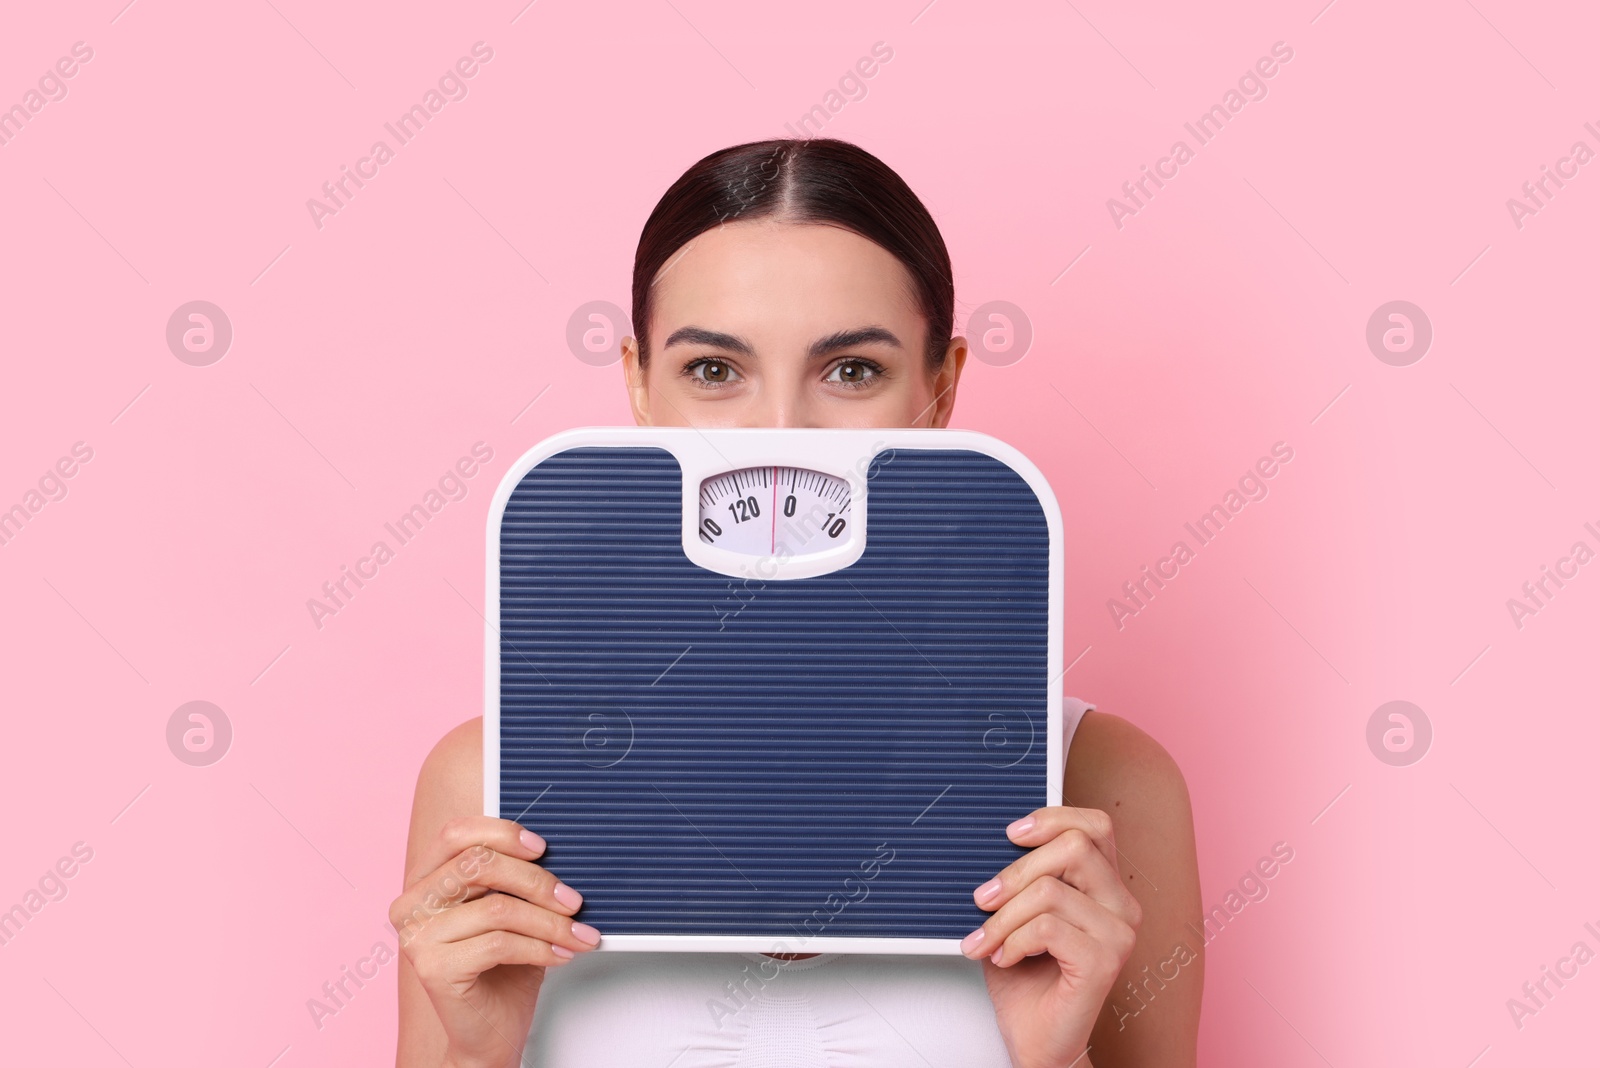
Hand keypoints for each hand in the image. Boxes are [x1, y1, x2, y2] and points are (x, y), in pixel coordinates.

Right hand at [389, 816, 601, 1067]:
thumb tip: (560, 848)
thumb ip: (515, 876)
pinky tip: (560, 954)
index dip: (502, 833)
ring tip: (577, 933)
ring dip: (549, 921)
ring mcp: (417, 937)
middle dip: (537, 881)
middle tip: (574, 901)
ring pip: (497, 908)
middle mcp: (411, 904)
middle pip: (479, 865)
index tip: (543, 848)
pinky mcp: (433, 969)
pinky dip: (540, 948)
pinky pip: (499, 944)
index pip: (456, 834)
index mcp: (425, 879)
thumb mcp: (509, 909)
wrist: (489, 1032)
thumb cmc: (501, 969)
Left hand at [962, 807, 1140, 1067]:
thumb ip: (1021, 875)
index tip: (1010, 834)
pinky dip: (1014, 940)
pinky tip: (1005, 958)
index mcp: (1105, 885)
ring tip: (987, 940)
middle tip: (982, 899)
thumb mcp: (1017, 913)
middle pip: (1073, 847)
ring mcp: (1119, 933)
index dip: (1053, 818)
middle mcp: (1121, 904)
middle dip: (1015, 871)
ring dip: (1004, 917)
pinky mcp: (1105, 962)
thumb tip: (993, 840)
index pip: (1095, 825)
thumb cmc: (1025, 977)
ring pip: (1050, 890)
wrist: (1036, 1040)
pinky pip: (1048, 928)